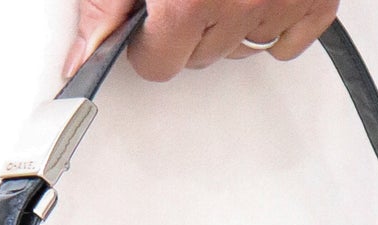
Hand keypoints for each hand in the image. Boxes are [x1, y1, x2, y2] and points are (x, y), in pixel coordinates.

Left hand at [63, 1, 339, 82]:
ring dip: (229, 21)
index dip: (146, 41)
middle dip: (187, 28)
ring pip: (242, 47)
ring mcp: (280, 1)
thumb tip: (87, 53)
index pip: (158, 66)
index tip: (148, 17)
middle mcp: (238, 4)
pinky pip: (289, 40)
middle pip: (200, 58)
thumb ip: (108, 3)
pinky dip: (274, 22)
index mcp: (188, 0)